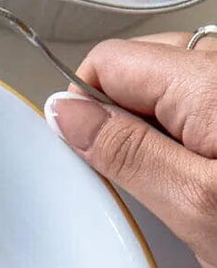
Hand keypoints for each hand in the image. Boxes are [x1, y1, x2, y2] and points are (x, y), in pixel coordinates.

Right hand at [44, 32, 216, 267]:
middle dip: (119, 119)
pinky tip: (207, 177)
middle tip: (140, 183)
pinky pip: (199, 107)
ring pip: (170, 90)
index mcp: (209, 82)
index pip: (108, 63)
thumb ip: (127, 152)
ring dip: (156, 131)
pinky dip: (188, 137)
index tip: (88, 159)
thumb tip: (64, 114)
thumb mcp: (197, 204)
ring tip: (183, 186)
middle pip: (138, 69)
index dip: (83, 110)